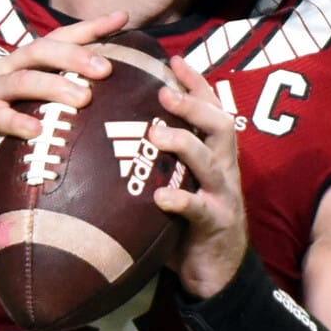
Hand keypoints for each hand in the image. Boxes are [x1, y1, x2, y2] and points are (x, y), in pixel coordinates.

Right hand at [0, 12, 125, 185]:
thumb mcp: (23, 104)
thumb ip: (52, 98)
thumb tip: (100, 100)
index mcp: (22, 63)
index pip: (59, 38)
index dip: (90, 27)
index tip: (122, 17)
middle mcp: (6, 68)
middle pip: (43, 51)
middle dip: (76, 56)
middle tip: (106, 69)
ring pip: (24, 81)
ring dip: (55, 86)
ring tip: (83, 99)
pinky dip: (17, 122)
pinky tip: (36, 131)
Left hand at [149, 55, 247, 299]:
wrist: (217, 273)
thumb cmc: (186, 224)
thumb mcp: (175, 183)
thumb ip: (155, 161)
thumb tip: (107, 133)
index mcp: (214, 155)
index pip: (211, 108)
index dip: (196, 82)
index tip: (172, 57)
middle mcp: (223, 169)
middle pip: (219, 124)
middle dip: (193, 104)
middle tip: (163, 90)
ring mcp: (222, 196)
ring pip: (211, 162)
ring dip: (184, 144)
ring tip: (157, 133)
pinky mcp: (215, 225)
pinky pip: (199, 209)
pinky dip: (180, 200)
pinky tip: (160, 197)